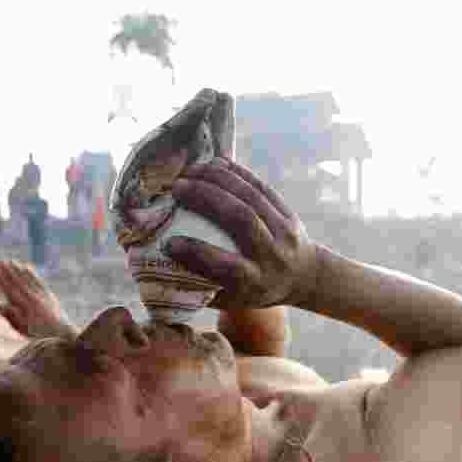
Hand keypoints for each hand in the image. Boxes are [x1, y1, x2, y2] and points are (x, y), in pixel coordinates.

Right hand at [0, 260, 77, 339]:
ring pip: (29, 280)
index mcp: (25, 307)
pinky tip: (27, 267)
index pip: (11, 290)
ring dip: (20, 270)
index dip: (2, 280)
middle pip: (19, 282)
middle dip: (9, 271)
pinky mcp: (49, 294)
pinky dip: (33, 273)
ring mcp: (42, 295)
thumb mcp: (22, 328)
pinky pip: (39, 281)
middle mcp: (34, 299)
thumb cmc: (38, 334)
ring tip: (12, 261)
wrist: (62, 334)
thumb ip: (10, 316)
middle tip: (0, 261)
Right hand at [167, 158, 316, 309]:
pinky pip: (261, 186)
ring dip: (218, 179)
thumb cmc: (255, 289)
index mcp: (256, 281)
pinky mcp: (287, 212)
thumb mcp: (233, 298)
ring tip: (190, 170)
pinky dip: (237, 172)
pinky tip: (215, 163)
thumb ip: (201, 288)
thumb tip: (157, 271)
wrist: (304, 276)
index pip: (227, 266)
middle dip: (206, 198)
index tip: (168, 243)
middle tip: (176, 187)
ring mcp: (283, 231)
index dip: (197, 253)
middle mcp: (272, 255)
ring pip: (251, 197)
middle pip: (241, 220)